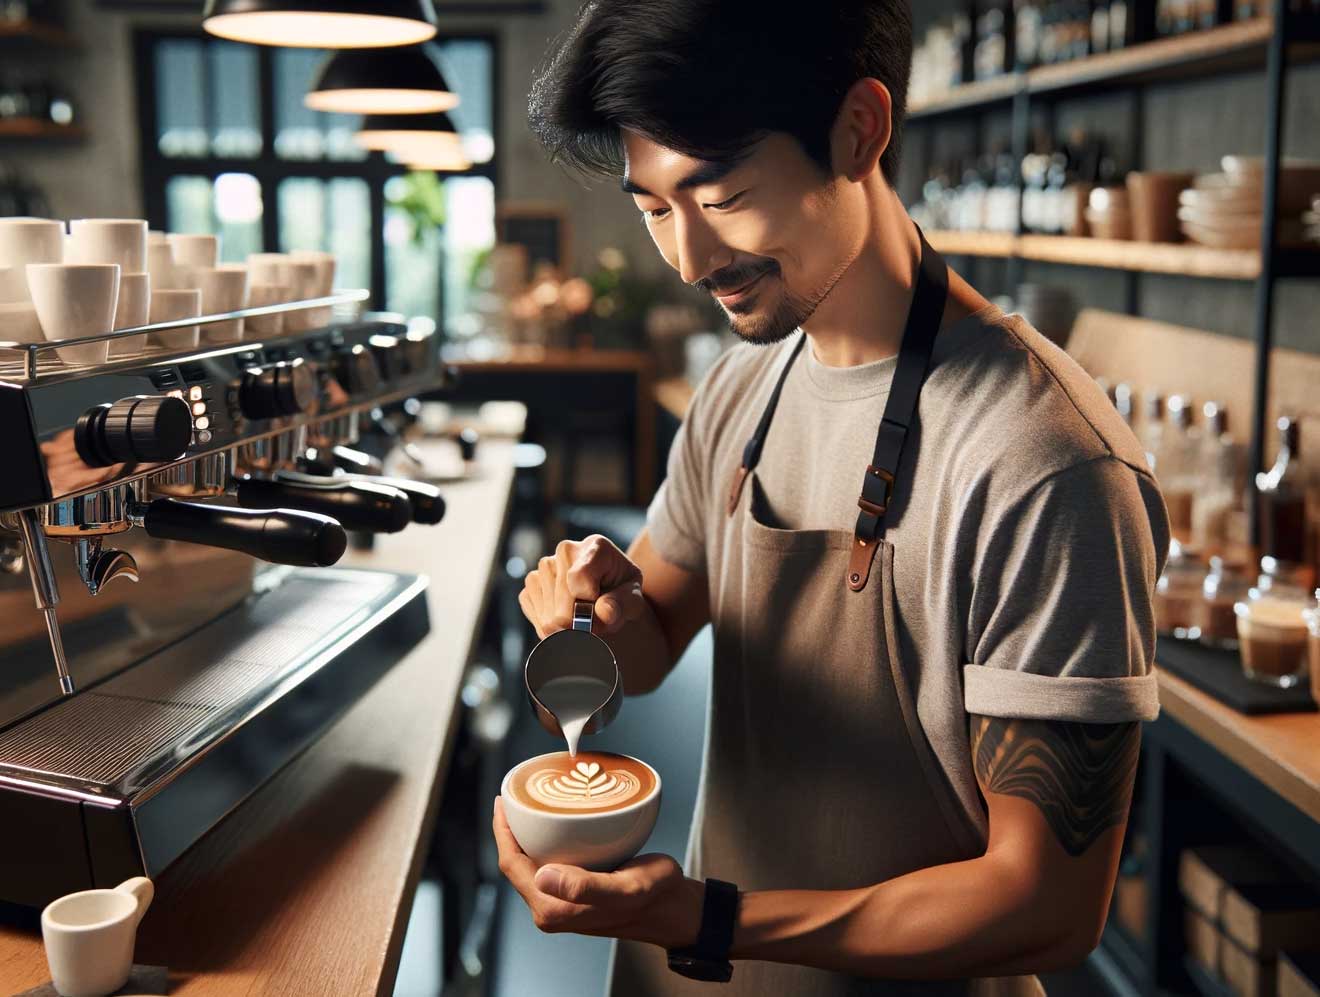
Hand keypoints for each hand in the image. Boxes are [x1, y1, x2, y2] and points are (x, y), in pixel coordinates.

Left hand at [492, 797, 701, 948]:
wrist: (671, 907)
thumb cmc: (652, 897)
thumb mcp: (624, 889)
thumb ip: (584, 888)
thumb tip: (542, 875)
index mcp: (553, 910)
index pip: (511, 866)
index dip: (502, 832)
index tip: (503, 801)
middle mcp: (551, 908)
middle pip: (516, 863)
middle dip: (510, 829)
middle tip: (515, 795)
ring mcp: (561, 901)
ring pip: (531, 861)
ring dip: (526, 834)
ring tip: (529, 803)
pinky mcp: (573, 892)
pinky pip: (548, 862)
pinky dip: (545, 839)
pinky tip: (553, 821)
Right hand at [519, 535, 645, 637]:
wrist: (606, 592)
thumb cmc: (620, 594)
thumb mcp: (632, 600)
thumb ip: (622, 605)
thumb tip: (604, 612)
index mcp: (596, 547)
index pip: (579, 578)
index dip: (588, 603)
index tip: (600, 609)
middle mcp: (566, 550)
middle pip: (562, 598)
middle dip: (578, 620)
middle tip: (594, 622)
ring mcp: (546, 564)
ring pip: (547, 609)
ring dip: (564, 624)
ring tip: (581, 617)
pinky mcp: (532, 581)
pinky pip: (533, 610)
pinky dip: (548, 623)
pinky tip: (565, 617)